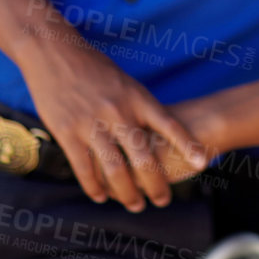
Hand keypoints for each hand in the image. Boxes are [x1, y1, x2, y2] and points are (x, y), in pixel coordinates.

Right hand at [18, 36, 206, 210]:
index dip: (187, 144)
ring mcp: (92, 123)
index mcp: (138, 98)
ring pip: (114, 168)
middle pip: (143, 156)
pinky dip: (94, 186)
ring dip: (127, 192)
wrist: (56, 53)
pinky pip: (84, 167)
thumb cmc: (96, 68)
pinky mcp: (67, 132)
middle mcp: (119, 112)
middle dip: (156, 183)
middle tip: (164, 200)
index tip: (202, 161)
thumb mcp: (125, 83)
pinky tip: (102, 197)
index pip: (169, 124)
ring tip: (136, 205)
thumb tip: (158, 130)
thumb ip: (139, 107)